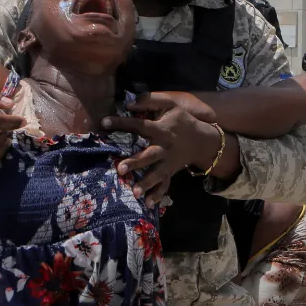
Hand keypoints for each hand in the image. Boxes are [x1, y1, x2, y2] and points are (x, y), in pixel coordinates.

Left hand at [102, 92, 222, 206]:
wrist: (202, 140)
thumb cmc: (181, 120)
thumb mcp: (170, 104)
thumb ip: (149, 100)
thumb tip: (127, 104)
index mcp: (162, 129)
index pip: (140, 125)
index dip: (122, 123)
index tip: (103, 122)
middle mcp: (165, 148)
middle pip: (149, 156)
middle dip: (136, 162)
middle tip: (120, 168)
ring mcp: (168, 162)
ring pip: (157, 174)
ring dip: (146, 183)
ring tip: (134, 192)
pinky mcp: (170, 172)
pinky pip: (165, 185)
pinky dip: (158, 195)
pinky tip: (148, 204)